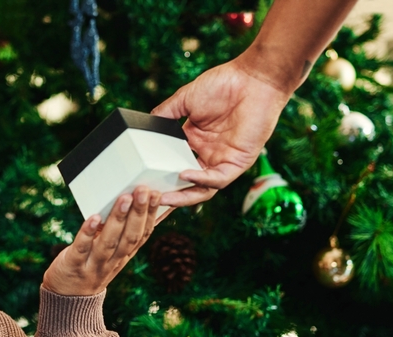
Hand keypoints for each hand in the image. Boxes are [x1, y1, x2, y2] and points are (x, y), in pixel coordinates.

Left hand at [43, 186, 160, 295]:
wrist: (68, 298)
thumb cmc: (91, 266)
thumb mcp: (113, 253)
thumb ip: (125, 233)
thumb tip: (141, 208)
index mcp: (124, 255)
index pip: (142, 235)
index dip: (151, 215)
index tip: (157, 194)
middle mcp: (113, 261)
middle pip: (129, 237)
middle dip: (138, 213)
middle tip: (143, 190)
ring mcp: (94, 264)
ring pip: (109, 242)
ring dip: (118, 220)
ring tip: (124, 198)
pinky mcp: (74, 265)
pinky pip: (81, 248)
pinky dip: (88, 233)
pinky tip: (93, 218)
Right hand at [151, 57, 291, 206]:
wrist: (253, 78)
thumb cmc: (223, 84)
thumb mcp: (184, 100)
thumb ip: (165, 114)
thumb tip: (144, 125)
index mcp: (194, 142)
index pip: (173, 167)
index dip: (159, 179)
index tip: (139, 186)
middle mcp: (207, 155)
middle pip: (185, 185)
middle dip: (167, 197)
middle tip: (145, 203)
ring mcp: (222, 160)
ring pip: (201, 189)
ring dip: (182, 197)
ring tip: (162, 199)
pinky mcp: (238, 162)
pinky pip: (217, 179)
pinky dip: (201, 180)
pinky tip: (185, 175)